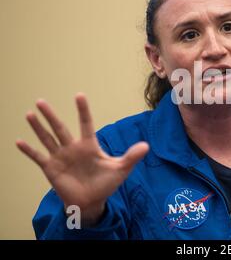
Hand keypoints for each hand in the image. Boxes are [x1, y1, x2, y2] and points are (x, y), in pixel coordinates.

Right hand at [16, 93, 148, 225]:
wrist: (91, 202)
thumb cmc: (106, 184)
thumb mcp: (120, 170)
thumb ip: (131, 157)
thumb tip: (146, 146)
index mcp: (89, 146)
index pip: (85, 124)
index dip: (82, 110)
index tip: (79, 95)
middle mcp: (73, 148)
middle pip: (60, 128)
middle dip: (51, 115)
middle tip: (41, 101)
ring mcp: (60, 157)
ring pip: (47, 139)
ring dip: (38, 128)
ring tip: (30, 114)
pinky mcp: (51, 169)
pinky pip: (38, 158)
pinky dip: (29, 151)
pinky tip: (19, 142)